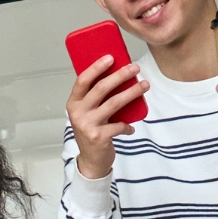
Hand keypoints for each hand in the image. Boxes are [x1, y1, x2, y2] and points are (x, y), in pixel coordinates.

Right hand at [66, 53, 148, 180]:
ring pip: (114, 103)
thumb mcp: (87, 113)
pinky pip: (120, 125)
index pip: (83, 80)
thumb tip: (117, 75)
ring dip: (132, 93)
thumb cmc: (91, 132)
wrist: (90, 160)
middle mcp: (78, 113)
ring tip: (144, 85)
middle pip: (102, 88)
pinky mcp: (99, 137)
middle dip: (120, 76)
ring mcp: (88, 125)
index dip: (97, 67)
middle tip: (134, 68)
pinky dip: (128, 126)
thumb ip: (95, 98)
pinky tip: (131, 127)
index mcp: (74, 103)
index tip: (111, 58)